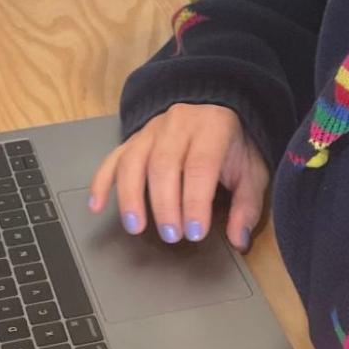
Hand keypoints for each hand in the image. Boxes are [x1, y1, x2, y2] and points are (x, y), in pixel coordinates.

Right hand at [88, 104, 268, 250]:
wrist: (216, 109)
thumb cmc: (233, 145)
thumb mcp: (251, 171)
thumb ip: (246, 205)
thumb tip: (239, 239)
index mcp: (213, 128)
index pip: (200, 165)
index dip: (195, 201)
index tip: (195, 231)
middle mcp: (179, 124)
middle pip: (164, 164)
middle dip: (165, 204)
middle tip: (171, 235)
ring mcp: (152, 130)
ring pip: (134, 161)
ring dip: (131, 196)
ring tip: (136, 226)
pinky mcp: (135, 138)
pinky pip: (114, 158)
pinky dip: (102, 181)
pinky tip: (97, 205)